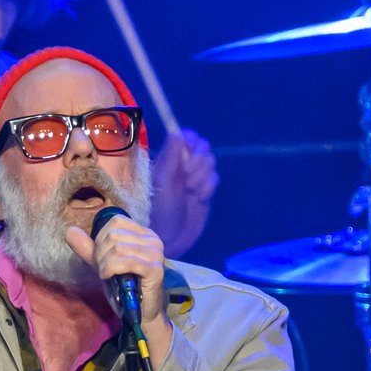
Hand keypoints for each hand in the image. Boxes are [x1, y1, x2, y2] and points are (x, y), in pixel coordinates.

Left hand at [68, 212, 171, 345]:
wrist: (141, 314)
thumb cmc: (124, 288)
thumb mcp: (103, 264)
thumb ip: (88, 248)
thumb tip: (69, 231)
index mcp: (144, 234)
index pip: (116, 221)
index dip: (101, 238)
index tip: (101, 257)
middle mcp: (153, 240)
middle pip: (114, 235)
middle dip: (101, 253)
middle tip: (104, 269)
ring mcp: (156, 254)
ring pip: (118, 248)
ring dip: (104, 263)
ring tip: (107, 275)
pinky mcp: (155, 270)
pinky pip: (126, 262)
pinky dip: (110, 269)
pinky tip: (108, 277)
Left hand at [147, 130, 218, 257]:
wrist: (167, 238)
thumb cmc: (157, 209)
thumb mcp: (161, 181)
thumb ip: (171, 156)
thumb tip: (178, 132)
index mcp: (168, 161)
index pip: (185, 138)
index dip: (192, 139)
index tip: (192, 146)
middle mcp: (181, 168)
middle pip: (202, 148)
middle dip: (199, 159)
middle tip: (187, 174)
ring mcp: (194, 180)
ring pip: (210, 164)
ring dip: (202, 175)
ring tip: (190, 190)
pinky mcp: (204, 193)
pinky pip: (214, 180)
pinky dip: (208, 187)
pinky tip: (198, 198)